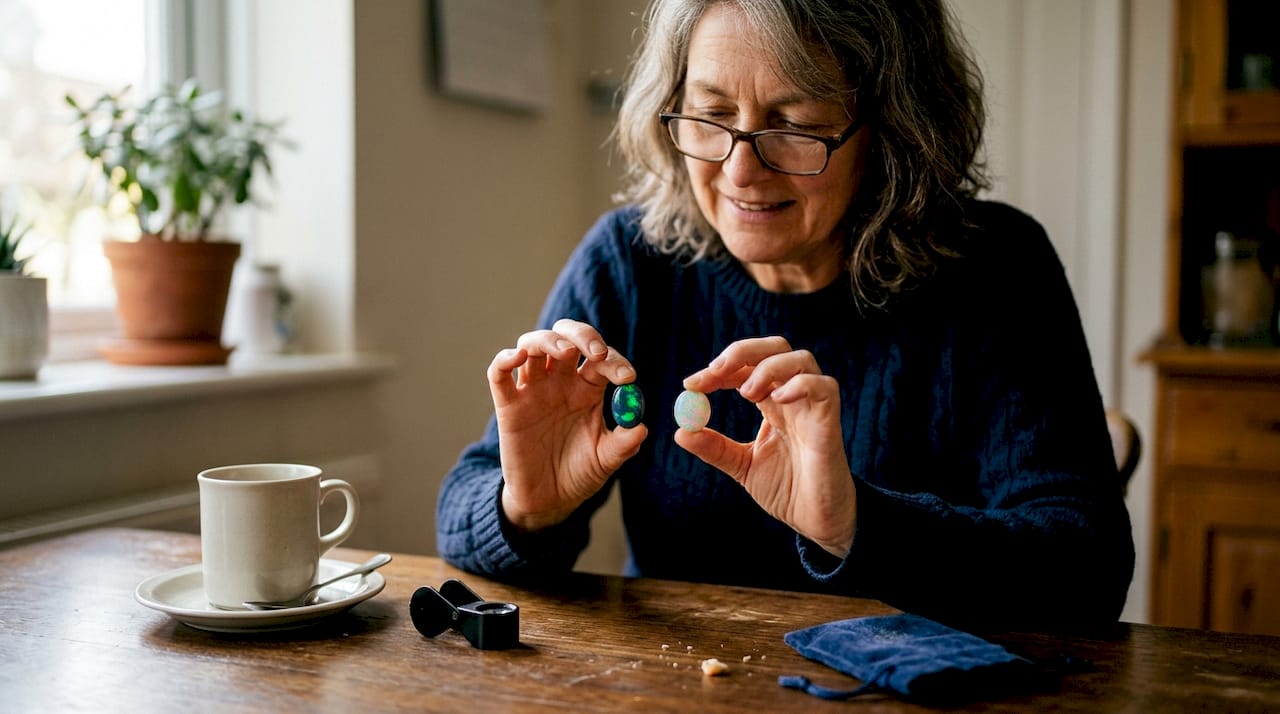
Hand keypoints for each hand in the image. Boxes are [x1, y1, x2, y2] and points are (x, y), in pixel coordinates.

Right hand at [488, 319, 646, 531]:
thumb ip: (623, 444)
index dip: (615, 361)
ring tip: (565, 351)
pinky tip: (518, 356)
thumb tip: (641, 427)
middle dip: (583, 336)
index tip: (628, 377)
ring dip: (548, 339)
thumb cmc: (579, 474)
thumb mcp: (605, 461)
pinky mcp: (508, 405)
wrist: (548, 500)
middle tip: (597, 352)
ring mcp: (533, 390)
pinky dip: (504, 358)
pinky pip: (499, 373)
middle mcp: (560, 382)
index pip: (601, 360)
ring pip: (533, 344)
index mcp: (588, 389)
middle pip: (568, 338)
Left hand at [679, 336, 855, 557]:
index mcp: (772, 402)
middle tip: (715, 371)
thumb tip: (681, 432)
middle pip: (775, 348)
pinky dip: (800, 384)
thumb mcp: (742, 466)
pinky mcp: (830, 422)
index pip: (746, 367)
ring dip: (768, 367)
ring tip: (746, 392)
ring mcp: (814, 407)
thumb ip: (715, 448)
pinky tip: (777, 399)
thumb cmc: (787, 490)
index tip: (691, 384)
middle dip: (743, 351)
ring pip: (800, 359)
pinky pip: (825, 387)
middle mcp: (794, 397)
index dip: (719, 369)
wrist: (816, 521)